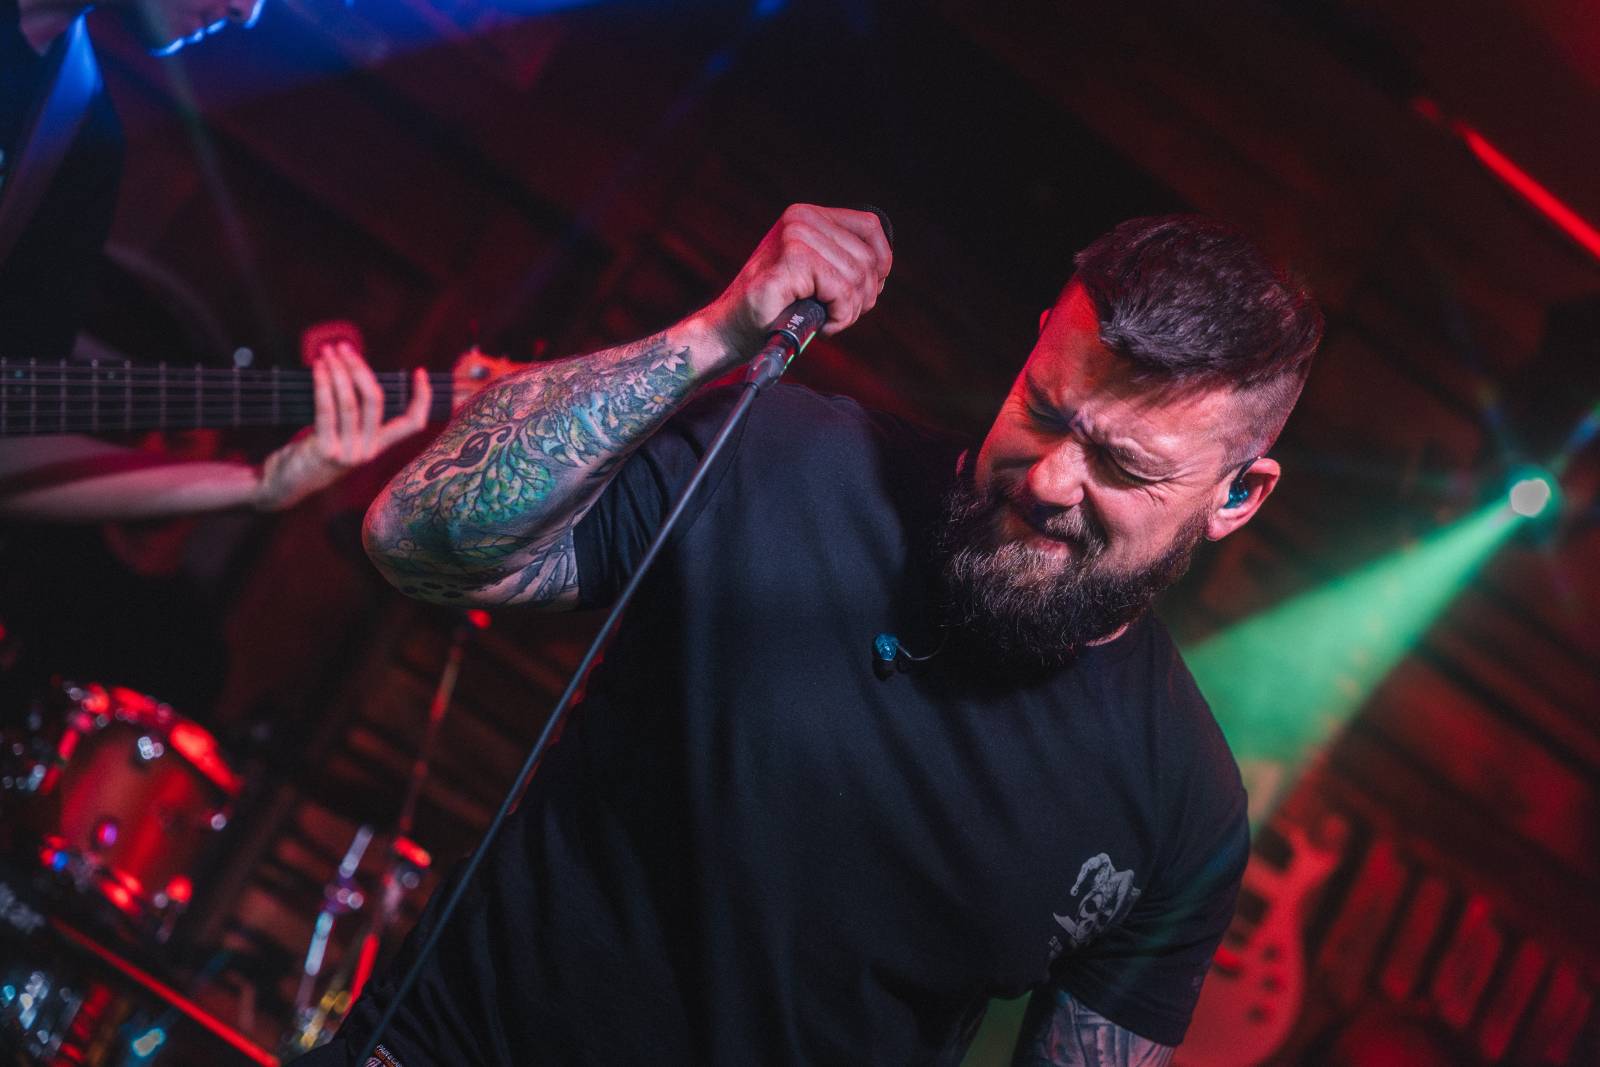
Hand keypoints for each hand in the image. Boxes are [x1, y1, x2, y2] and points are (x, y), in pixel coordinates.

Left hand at [254, 341, 431, 511]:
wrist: (287, 483)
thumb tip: (356, 371)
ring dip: (337, 371)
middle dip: (360, 369)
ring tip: (327, 352)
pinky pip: (327, 411)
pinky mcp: (326, 452)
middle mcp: (368, 451)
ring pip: (350, 403)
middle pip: (375, 402)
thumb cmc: (316, 450)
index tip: (419, 373)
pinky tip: (318, 368)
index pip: (413, 424)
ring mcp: (348, 453)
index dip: (422, 399)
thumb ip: (356, 413)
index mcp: (379, 446)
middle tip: (344, 347)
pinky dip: (323, 385)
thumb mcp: (344, 434)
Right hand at [690, 204, 892, 359]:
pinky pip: (841, 291)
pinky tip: (819, 325)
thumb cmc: (774, 308)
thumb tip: (882, 267)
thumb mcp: (813, 274)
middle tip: (839, 315)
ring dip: (849, 311)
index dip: (881, 261)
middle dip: (863, 296)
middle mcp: (800, 219)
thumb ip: (841, 260)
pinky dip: (838, 317)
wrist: (730, 330)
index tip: (866, 291)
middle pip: (868, 258)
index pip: (870, 226)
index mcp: (807, 215)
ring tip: (825, 321)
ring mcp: (794, 237)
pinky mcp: (791, 262)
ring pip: (857, 278)